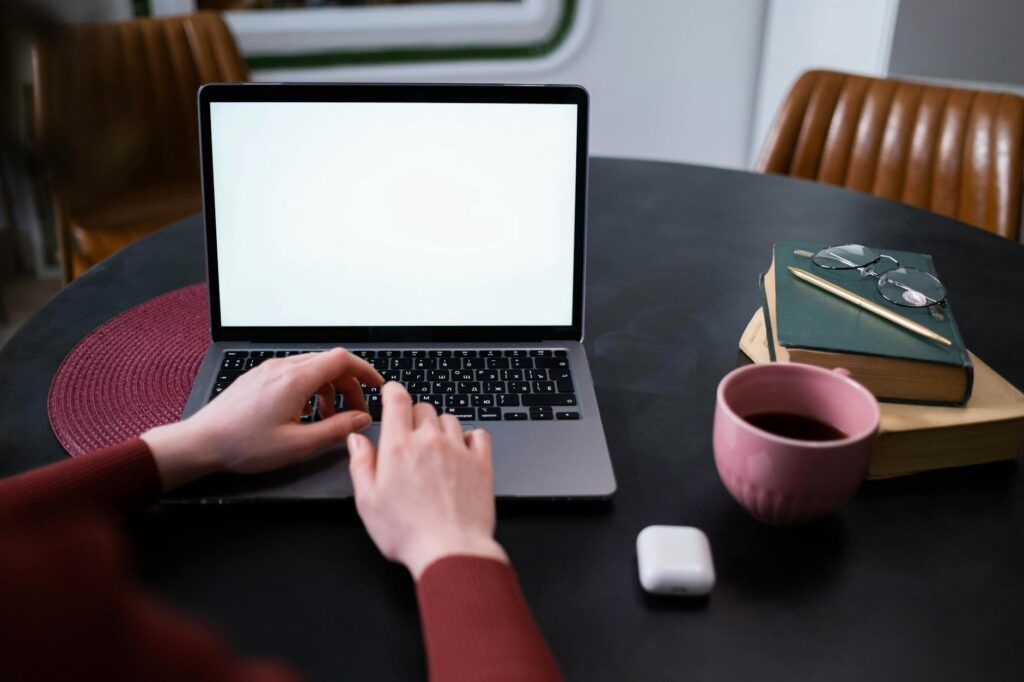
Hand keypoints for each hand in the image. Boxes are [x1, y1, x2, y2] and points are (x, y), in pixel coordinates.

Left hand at [142, 348, 382, 490]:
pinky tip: (303, 415)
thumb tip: (361, 420)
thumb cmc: (242, 446)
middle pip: (330, 364)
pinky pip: (294, 374)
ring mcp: (268, 370)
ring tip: (327, 419)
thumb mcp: (297, 445)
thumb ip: (336, 430)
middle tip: (354, 414)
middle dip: (349, 387)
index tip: (376, 386)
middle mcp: (282, 367)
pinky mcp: (258, 377)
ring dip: (329, 390)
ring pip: (312, 369)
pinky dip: (310, 390)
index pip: (342, 359)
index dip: (365, 370)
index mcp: (295, 380)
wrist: (200, 443)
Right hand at [347, 382, 507, 578]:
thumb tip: (357, 439)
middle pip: (424, 408)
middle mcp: (430, 441)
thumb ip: (361, 464)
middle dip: (414, 416)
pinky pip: (478, 434)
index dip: (393, 391)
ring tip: (434, 449)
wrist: (450, 550)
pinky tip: (462, 451)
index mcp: (399, 447)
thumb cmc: (406, 532)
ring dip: (440, 427)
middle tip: (409, 437)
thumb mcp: (367, 501)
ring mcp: (459, 451)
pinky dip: (470, 437)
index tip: (392, 394)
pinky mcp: (481, 464)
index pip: (398, 399)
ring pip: (450, 419)